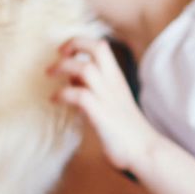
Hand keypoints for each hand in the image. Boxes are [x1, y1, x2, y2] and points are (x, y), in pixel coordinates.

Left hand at [49, 37, 154, 172]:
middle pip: (97, 48)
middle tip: (58, 55)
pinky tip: (54, 100)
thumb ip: (93, 87)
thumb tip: (71, 77)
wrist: (145, 151)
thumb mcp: (109, 100)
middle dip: (73, 45)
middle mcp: (113, 83)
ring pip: (86, 69)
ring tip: (49, 74)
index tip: (65, 51)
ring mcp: (108, 98)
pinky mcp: (101, 115)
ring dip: (63, 67)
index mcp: (116, 78)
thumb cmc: (125, 128)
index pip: (101, 46)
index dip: (80, 42)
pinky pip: (80, 96)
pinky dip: (63, 94)